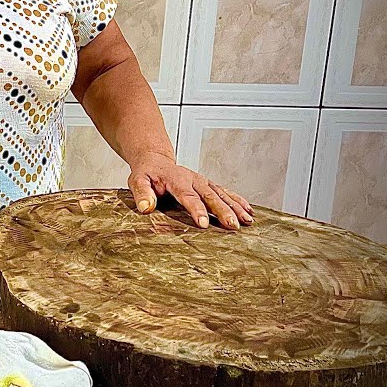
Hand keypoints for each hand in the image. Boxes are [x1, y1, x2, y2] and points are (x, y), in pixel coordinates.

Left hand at [126, 152, 253, 229]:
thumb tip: (145, 208)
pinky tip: (249, 211)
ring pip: (222, 194)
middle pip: (210, 196)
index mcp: (176, 180)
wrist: (155, 160)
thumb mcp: (137, 181)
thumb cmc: (147, 173)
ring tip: (247, 221)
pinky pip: (226, 192)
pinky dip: (238, 201)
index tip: (203, 224)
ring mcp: (203, 181)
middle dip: (223, 211)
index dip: (196, 210)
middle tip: (233, 226)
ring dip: (235, 207)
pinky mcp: (208, 184)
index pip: (188, 196)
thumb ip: (142, 193)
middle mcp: (193, 179)